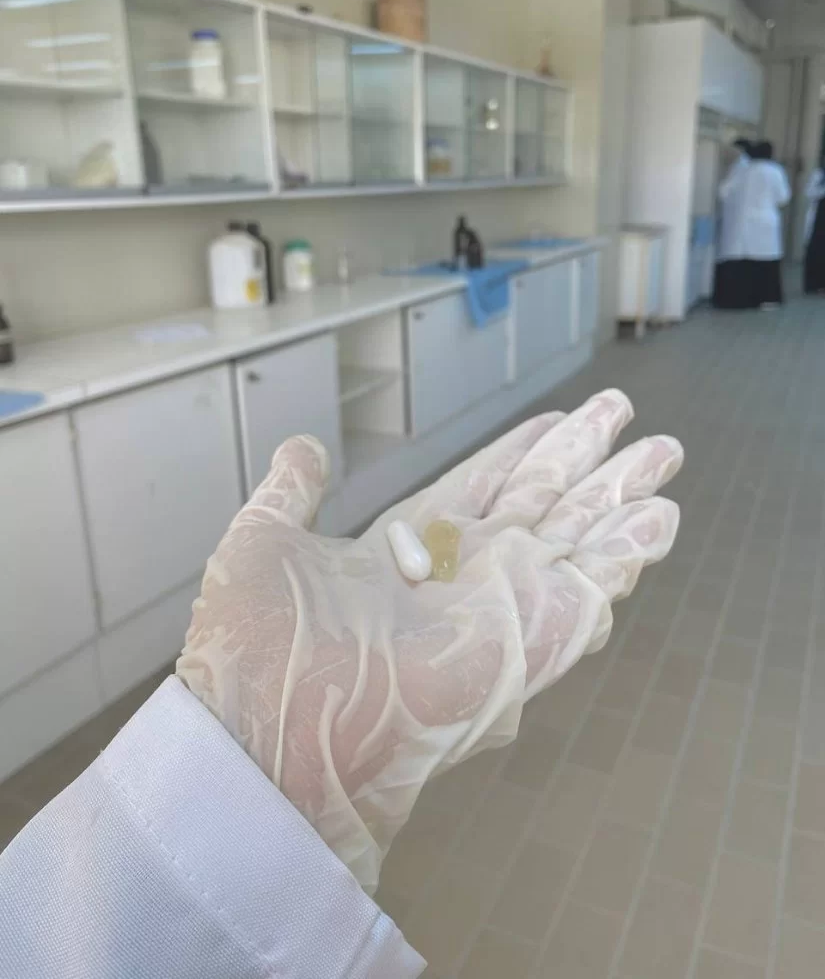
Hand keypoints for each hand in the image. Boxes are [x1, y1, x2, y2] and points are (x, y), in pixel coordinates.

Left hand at [177, 390, 681, 892]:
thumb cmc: (256, 645)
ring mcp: (502, 605)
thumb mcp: (263, 543)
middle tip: (626, 410)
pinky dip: (629, 551)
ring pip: (577, 535)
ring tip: (664, 452)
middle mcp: (463, 573)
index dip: (520, 449)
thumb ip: (291, 491)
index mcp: (409, 547)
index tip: (556, 416)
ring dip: (622, 495)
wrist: (273, 735)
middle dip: (586, 456)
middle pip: (540, 500)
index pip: (481, 484)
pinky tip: (661, 517)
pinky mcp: (532, 639)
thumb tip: (305, 446)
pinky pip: (592, 589)